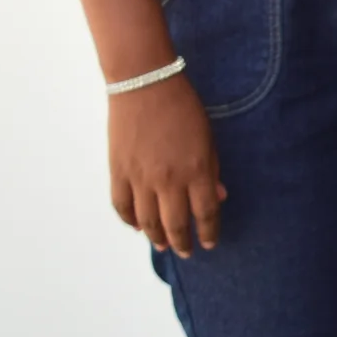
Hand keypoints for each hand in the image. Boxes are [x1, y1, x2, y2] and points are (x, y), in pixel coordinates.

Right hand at [109, 77, 224, 256]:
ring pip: (147, 221)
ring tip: (162, 245)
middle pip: (176, 224)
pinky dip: (129, 220)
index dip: (209, 231)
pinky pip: (122, 206)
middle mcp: (169, 180)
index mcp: (197, 170)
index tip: (210, 243)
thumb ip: (212, 169)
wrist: (145, 84)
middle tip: (186, 252)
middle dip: (183, 242)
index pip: (206, 213)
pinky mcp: (118, 171)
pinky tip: (136, 227)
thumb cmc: (183, 107)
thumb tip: (218, 197)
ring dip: (156, 237)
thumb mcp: (208, 137)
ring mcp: (140, 178)